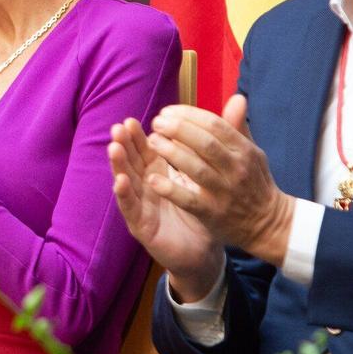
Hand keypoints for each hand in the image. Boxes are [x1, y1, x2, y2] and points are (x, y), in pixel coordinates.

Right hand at [109, 115, 220, 296]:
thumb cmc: (204, 211)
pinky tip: (121, 181)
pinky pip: (132, 209)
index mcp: (160, 173)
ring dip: (119, 164)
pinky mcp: (142, 227)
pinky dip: (125, 195)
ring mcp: (143, 207)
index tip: (133, 118)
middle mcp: (147, 187)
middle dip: (125, 143)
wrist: (203, 252)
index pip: (146, 149)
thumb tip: (238, 101)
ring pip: (127, 181)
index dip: (140, 135)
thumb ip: (217, 141)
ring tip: (114, 147)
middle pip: (132, 161)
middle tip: (120, 126)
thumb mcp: (208, 176)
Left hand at [141, 95, 296, 268]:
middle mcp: (236, 169)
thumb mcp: (252, 152)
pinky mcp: (212, 213)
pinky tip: (152, 178)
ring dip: (171, 153)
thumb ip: (238, 126)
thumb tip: (237, 97)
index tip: (168, 111)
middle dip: (178, 129)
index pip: (216, 125)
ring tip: (152, 141)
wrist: (267, 223)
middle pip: (205, 144)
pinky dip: (170, 190)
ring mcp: (224, 192)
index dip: (189, 115)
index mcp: (244, 151)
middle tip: (157, 122)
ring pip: (196, 169)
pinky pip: (189, 200)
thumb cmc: (254, 181)